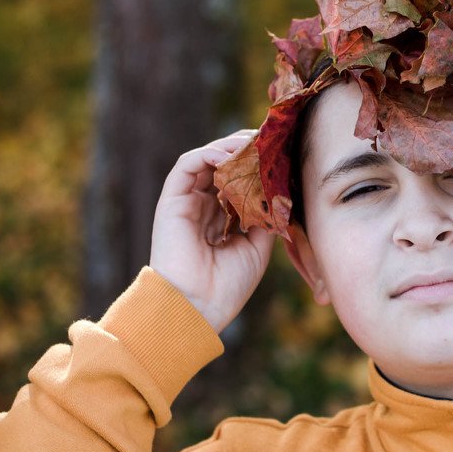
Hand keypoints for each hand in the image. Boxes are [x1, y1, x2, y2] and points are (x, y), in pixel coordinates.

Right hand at [149, 130, 274, 332]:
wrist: (197, 307)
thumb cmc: (226, 286)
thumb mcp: (257, 247)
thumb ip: (265, 217)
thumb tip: (280, 192)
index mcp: (221, 219)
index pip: (239, 182)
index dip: (258, 167)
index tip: (281, 157)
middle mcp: (203, 207)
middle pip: (224, 166)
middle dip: (247, 152)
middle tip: (269, 144)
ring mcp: (186, 202)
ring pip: (207, 159)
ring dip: (231, 148)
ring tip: (253, 145)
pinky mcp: (172, 200)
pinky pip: (188, 164)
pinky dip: (209, 153)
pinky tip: (230, 155)